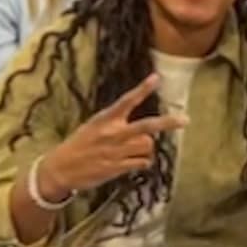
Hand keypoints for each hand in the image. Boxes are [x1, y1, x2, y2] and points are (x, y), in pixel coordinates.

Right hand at [40, 75, 188, 198]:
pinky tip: (134, 162)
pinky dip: (142, 162)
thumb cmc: (79, 145)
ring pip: (147, 146)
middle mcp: (113, 133)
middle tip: (185, 120)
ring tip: (136, 151)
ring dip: (147, 148)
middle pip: (147, 127)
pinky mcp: (117, 167)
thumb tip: (141, 129)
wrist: (61, 168)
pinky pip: (142, 163)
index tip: (156, 78)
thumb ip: (115, 124)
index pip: (127, 100)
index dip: (143, 89)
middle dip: (167, 123)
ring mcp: (116, 151)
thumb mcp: (93, 126)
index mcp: (105, 118)